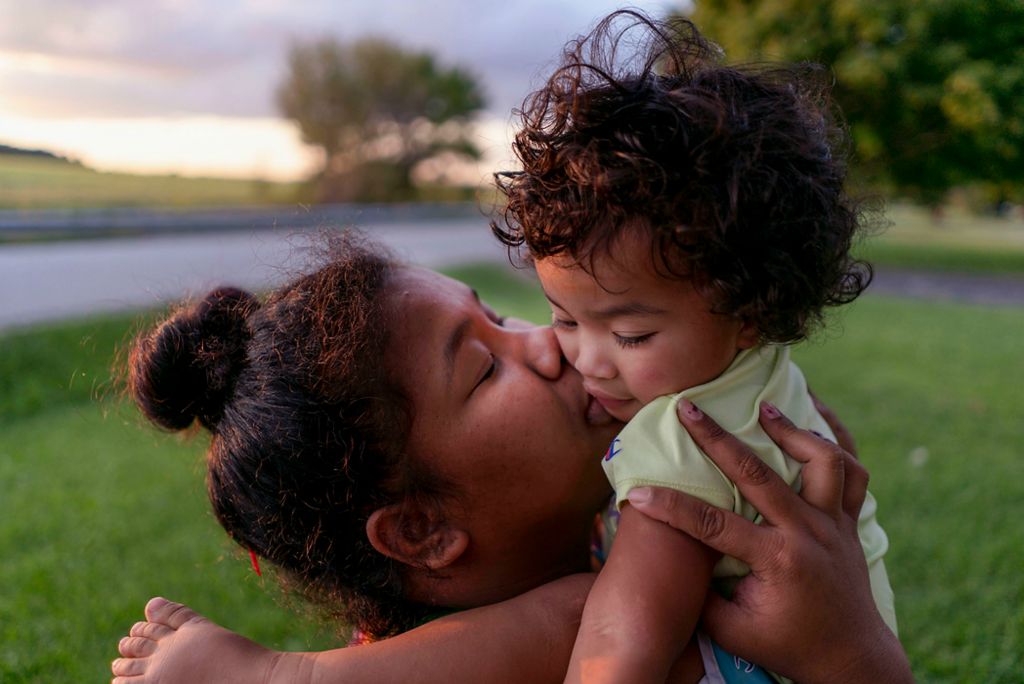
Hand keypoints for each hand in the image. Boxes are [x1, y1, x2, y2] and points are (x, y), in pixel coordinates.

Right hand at [627, 400, 910, 683]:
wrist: (851, 658)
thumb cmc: (786, 646)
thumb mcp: (733, 631)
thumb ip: (702, 593)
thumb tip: (672, 551)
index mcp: (777, 561)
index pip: (712, 525)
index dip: (670, 507)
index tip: (635, 492)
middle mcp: (808, 534)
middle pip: (759, 473)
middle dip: (715, 438)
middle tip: (686, 408)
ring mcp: (835, 524)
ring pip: (822, 461)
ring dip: (791, 430)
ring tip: (764, 408)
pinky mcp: (850, 521)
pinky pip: (854, 471)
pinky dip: (836, 441)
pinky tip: (814, 420)